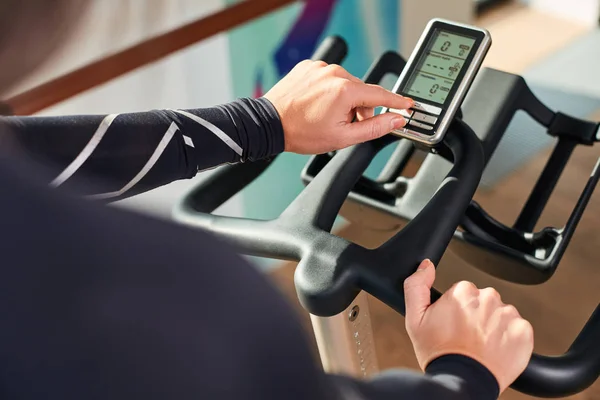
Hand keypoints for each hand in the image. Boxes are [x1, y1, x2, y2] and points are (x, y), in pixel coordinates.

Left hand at [263, 60, 412, 153]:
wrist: (270, 124)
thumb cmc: (301, 133)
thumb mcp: (343, 137)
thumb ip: (374, 127)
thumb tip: (396, 120)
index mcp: (346, 90)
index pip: (381, 95)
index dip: (397, 102)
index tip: (408, 105)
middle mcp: (334, 73)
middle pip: (362, 92)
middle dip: (359, 110)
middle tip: (344, 126)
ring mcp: (320, 67)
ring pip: (346, 84)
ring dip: (344, 100)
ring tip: (326, 116)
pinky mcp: (308, 66)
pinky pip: (329, 78)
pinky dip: (329, 91)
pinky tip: (317, 104)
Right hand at [403, 260, 533, 392]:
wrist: (463, 382)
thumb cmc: (438, 353)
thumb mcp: (414, 319)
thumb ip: (416, 286)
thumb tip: (426, 266)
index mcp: (462, 293)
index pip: (464, 291)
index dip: (457, 308)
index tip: (454, 324)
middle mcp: (487, 299)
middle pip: (484, 300)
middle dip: (477, 314)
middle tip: (466, 336)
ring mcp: (507, 315)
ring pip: (501, 313)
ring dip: (494, 325)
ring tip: (481, 345)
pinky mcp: (523, 331)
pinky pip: (518, 327)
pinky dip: (510, 337)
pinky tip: (496, 349)